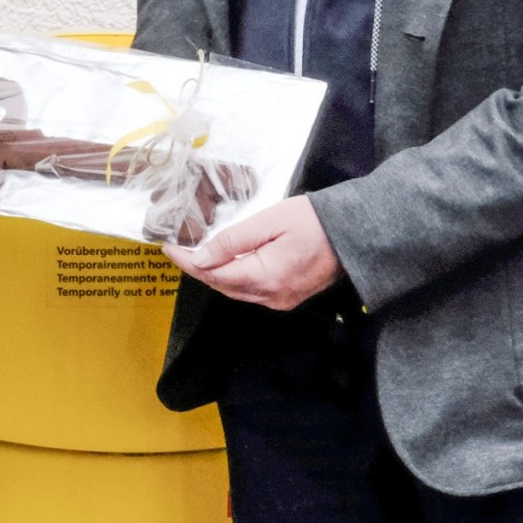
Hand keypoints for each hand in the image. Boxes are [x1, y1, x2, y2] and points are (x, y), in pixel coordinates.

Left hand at [164, 195, 343, 310]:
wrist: (354, 234)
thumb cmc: (315, 221)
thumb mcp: (269, 222)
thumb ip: (232, 241)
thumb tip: (200, 258)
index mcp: (266, 277)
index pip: (213, 274)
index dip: (187, 262)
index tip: (168, 249)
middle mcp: (272, 296)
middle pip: (222, 286)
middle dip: (197, 269)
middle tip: (178, 250)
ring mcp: (282, 300)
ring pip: (236, 291)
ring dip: (214, 275)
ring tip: (195, 256)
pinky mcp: (289, 297)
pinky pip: (252, 292)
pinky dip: (233, 279)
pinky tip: (225, 264)